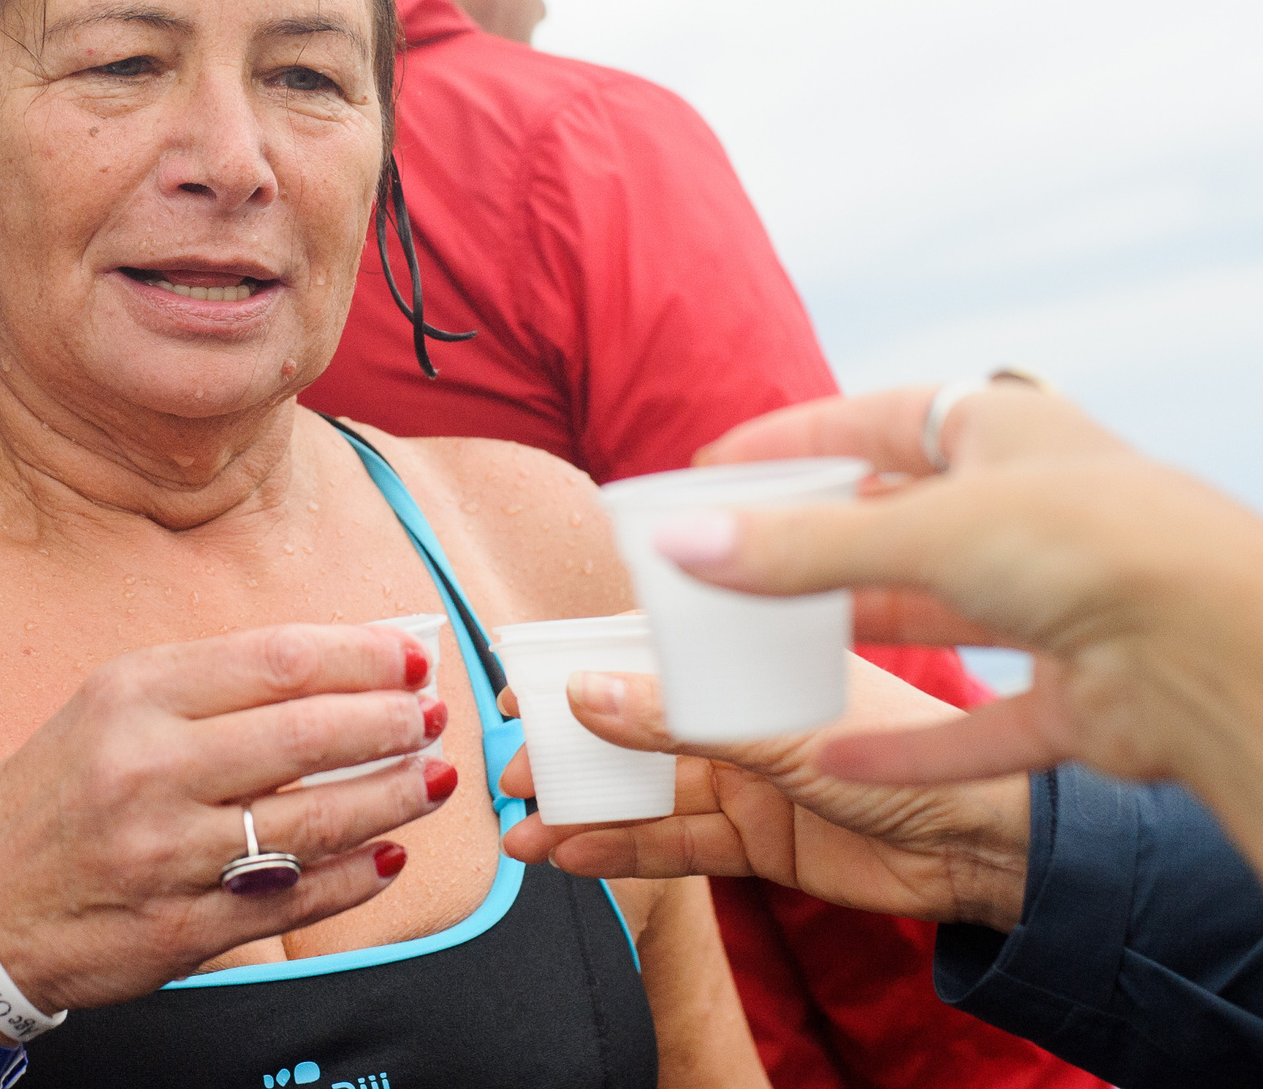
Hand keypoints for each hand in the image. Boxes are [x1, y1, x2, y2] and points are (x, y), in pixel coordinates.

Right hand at [0, 623, 454, 1017]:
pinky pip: (297, 899)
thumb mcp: (114, 706)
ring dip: (391, 798)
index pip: (278, 661)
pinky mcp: (182, 928)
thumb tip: (342, 667)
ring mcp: (168, 854)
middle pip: (308, 735)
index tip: (411, 660)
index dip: (362, 659)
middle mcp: (150, 768)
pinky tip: (388, 856)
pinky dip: (357, 877)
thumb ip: (218, 687)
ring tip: (431, 781)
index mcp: (135, 695)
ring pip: (315, 820)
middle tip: (432, 720)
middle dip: (391, 725)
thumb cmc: (60, 790)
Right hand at [498, 658, 1031, 931]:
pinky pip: (678, 844)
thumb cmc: (912, 743)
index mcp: (750, 654)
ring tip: (523, 832)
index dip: (576, 664)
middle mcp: (742, 710)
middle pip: (633, 724)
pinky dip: (625, 852)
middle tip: (508, 769)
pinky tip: (574, 857)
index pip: (645, 646)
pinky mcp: (762, 840)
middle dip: (567, 748)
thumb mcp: (783, 725)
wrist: (995, 844)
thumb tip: (584, 695)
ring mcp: (750, 776)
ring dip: (584, 810)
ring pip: (646, 790)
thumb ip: (681, 716)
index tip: (517, 685)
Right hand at [685, 384, 1262, 817]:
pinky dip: (910, 744)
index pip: (878, 420)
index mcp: (1007, 433)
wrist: (1220, 649)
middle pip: (899, 523)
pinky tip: (838, 754)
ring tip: (762, 648)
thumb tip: (681, 544)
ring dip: (854, 636)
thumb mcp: (923, 529)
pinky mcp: (1080, 699)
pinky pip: (977, 729)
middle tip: (726, 565)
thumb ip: (797, 548)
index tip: (713, 468)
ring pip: (935, 619)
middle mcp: (1034, 512)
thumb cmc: (1091, 544)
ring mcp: (1060, 606)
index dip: (793, 440)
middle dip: (814, 546)